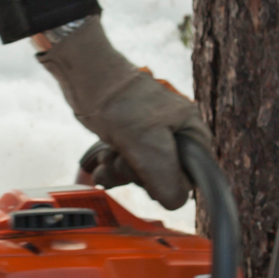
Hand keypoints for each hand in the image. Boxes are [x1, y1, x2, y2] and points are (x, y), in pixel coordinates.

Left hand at [33, 17, 211, 209]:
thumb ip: (166, 178)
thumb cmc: (119, 101)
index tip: (150, 175)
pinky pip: (127, 164)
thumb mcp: (147, 145)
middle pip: (165, 177)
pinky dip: (112, 167)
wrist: (86, 76)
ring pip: (142, 173)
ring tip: (110, 157)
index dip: (169, 183)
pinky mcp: (132, 137)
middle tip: (126, 160)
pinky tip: (102, 162)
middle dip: (138, 175)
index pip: (192, 177)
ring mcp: (153, 136)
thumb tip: (176, 201)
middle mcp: (176, 134)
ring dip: (121, 171)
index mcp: (191, 132)